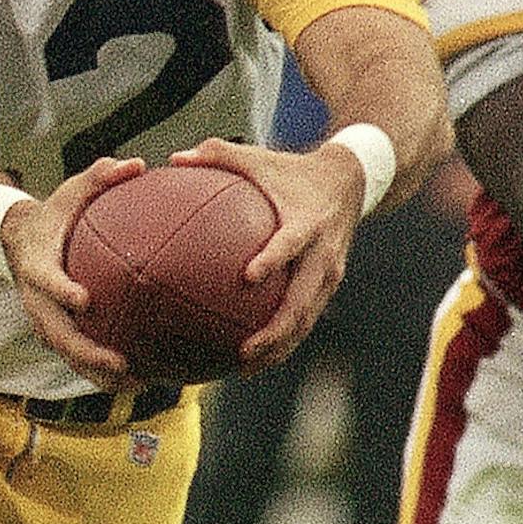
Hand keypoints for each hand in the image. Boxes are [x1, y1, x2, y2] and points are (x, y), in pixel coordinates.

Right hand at [3, 155, 146, 390]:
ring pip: (69, 356)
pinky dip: (105, 374)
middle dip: (86, 352)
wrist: (21, 243)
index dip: (61, 291)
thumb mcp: (70, 190)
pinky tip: (143, 380)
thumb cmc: (55, 215)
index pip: (46, 281)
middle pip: (58, 334)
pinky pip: (80, 359)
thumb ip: (100, 175)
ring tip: (138, 383)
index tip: (84, 299)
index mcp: (38, 266)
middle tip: (120, 362)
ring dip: (99, 374)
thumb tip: (137, 163)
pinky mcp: (59, 334)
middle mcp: (38, 301)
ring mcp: (47, 322)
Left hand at [168, 136, 359, 375]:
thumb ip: (218, 155)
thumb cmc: (292, 171)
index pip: (290, 244)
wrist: (349, 181)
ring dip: (279, 347)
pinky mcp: (328, 286)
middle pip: (302, 300)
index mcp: (307, 222)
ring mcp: (329, 274)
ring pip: (306, 320)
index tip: (248, 277)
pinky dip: (284, 341)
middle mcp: (322, 254)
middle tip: (243, 350)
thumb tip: (174, 158)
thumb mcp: (260, 158)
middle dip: (276, 331)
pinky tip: (254, 359)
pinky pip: (306, 318)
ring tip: (244, 368)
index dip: (273, 259)